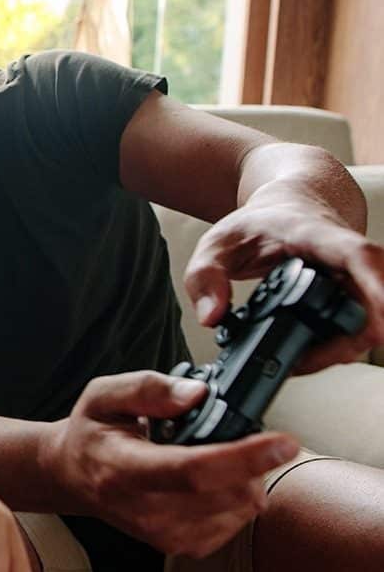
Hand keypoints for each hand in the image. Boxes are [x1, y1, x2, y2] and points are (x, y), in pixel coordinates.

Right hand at [44, 371, 300, 556]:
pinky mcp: (180, 546)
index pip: (193, 471)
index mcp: (122, 468)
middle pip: (226, 495)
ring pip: (238, 510)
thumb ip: (148, 387)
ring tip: (221, 453)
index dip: (244, 457)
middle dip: (254, 462)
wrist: (72, 475)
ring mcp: (163, 534)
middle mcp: (144, 510)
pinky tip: (217, 478)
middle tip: (242, 433)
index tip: (283, 440)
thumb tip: (197, 393)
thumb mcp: (103, 394)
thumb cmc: (92, 432)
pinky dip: (238, 496)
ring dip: (248, 478)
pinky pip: (234, 523)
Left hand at [184, 202, 383, 371]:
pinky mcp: (353, 296)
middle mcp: (344, 257)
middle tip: (296, 361)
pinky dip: (333, 346)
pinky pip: (356, 326)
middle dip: (343, 341)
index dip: (377, 283)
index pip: (356, 255)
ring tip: (291, 361)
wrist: (285, 210)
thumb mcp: (216, 243)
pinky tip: (303, 354)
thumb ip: (204, 276)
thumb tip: (212, 317)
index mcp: (315, 235)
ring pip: (366, 322)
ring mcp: (354, 278)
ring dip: (337, 350)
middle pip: (370, 302)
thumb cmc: (254, 226)